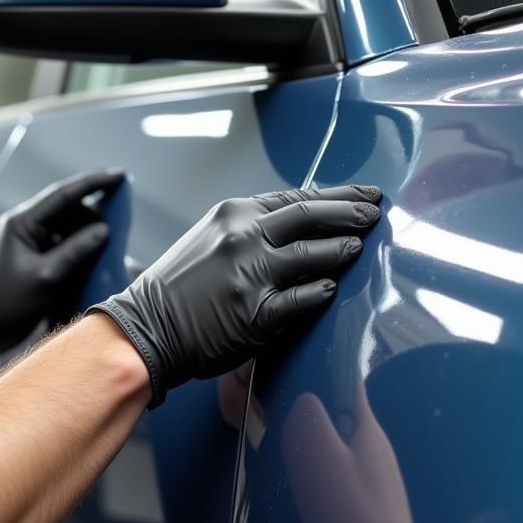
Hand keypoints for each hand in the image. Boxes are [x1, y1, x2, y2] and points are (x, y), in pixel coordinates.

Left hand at [0, 170, 123, 378]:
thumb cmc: (4, 303)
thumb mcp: (45, 276)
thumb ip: (76, 251)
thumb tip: (104, 231)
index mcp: (21, 222)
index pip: (63, 195)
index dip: (93, 184)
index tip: (119, 176)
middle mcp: (22, 227)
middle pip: (65, 211)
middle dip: (92, 217)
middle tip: (117, 230)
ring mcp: (24, 244)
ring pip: (63, 230)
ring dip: (85, 236)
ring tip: (107, 248)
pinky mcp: (28, 261)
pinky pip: (58, 247)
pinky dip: (75, 251)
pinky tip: (91, 261)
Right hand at [89, 185, 382, 406]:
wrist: (146, 329)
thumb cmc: (176, 288)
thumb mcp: (209, 239)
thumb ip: (250, 229)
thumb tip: (298, 226)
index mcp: (234, 213)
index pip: (298, 197)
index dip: (338, 194)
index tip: (365, 193)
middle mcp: (245, 237)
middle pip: (313, 217)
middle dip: (352, 213)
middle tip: (376, 214)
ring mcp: (253, 274)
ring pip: (315, 256)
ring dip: (344, 251)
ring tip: (360, 249)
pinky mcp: (258, 313)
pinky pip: (305, 299)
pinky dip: (323, 292)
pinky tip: (334, 288)